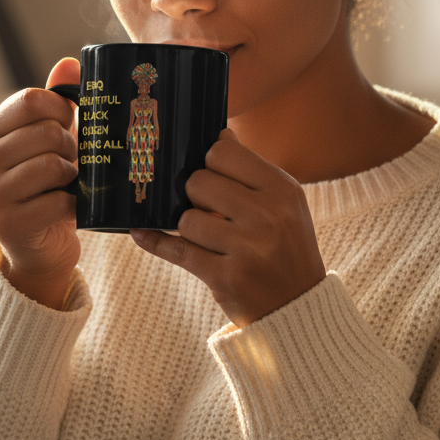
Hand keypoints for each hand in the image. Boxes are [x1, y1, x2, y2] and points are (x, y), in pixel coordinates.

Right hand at [0, 58, 80, 309]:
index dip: (63, 111)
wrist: (39, 246)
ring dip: (72, 176)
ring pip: (52, 165)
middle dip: (70, 147)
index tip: (68, 127)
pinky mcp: (6, 225)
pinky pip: (58, 201)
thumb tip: (69, 63)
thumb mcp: (49, 138)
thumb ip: (55, 101)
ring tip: (67, 184)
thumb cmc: (46, 184)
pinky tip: (66, 208)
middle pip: (46, 132)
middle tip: (70, 163)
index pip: (32, 100)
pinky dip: (73, 204)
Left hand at [131, 130, 326, 326]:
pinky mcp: (225, 277)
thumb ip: (252, 170)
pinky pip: (176, 250)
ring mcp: (246, 249)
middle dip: (195, 193)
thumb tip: (220, 134)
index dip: (209, 161)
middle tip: (206, 206)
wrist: (299, 305)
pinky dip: (154, 241)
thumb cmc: (286, 245)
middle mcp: (267, 216)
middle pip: (199, 182)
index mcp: (282, 190)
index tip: (210, 171)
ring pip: (186, 218)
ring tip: (207, 234)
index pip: (224, 153)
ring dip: (189, 225)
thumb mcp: (284, 203)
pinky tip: (140, 233)